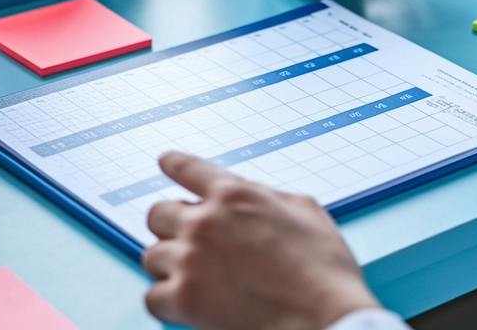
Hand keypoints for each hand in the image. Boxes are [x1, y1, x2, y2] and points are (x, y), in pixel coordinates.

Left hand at [143, 152, 380, 329]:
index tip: (165, 162)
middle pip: (157, 214)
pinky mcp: (184, 299)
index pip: (187, 168)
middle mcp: (205, 221)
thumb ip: (268, 197)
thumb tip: (252, 196)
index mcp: (234, 195)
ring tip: (193, 279)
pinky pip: (152, 296)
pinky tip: (187, 305)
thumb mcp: (306, 212)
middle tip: (189, 243)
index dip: (173, 163)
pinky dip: (167, 303)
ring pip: (151, 256)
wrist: (325, 320)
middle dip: (171, 227)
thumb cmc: (325, 271)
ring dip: (169, 267)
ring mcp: (190, 259)